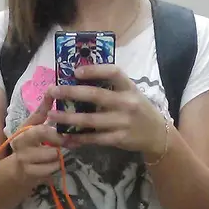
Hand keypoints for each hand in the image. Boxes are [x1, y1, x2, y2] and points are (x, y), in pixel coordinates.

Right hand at [11, 95, 66, 184]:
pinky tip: (51, 164)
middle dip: (60, 138)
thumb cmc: (28, 145)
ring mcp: (24, 160)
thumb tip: (51, 89)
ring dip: (59, 155)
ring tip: (55, 154)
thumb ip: (43, 109)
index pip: (40, 122)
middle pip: (46, 135)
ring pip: (54, 154)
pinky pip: (53, 167)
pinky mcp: (31, 173)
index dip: (55, 124)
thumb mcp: (33, 126)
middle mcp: (20, 143)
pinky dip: (56, 166)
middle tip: (67, 140)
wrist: (16, 171)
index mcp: (22, 130)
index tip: (66, 125)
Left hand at [46, 65, 167, 156]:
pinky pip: (94, 138)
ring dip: (68, 118)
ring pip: (90, 120)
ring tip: (51, 116)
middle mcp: (127, 103)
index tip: (75, 71)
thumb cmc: (138, 110)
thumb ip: (111, 87)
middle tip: (52, 91)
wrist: (157, 134)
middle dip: (71, 92)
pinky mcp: (119, 139)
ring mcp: (122, 122)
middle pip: (96, 95)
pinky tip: (65, 137)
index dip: (94, 70)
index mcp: (129, 87)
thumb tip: (80, 79)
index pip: (113, 72)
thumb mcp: (131, 93)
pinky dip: (78, 138)